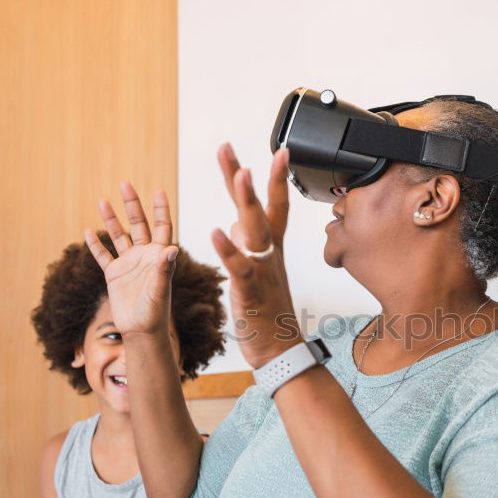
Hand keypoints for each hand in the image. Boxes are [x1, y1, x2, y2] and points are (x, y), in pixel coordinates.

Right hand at [86, 184, 178, 336]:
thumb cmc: (156, 312)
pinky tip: (88, 231)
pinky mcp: (114, 275)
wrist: (142, 330)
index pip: (162, 227)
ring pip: (118, 236)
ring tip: (102, 200)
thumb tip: (172, 249)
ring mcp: (128, 264)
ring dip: (111, 220)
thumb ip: (165, 269)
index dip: (161, 210)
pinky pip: (103, 256)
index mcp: (159, 256)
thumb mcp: (161, 289)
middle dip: (132, 205)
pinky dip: (95, 245)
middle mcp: (144, 256)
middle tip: (125, 184)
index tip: (159, 191)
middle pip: (138, 225)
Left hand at [211, 144, 302, 367]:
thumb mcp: (256, 272)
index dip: (275, 177)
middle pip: (260, 207)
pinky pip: (239, 267)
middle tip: (228, 147)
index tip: (279, 150)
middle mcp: (269, 254)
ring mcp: (262, 270)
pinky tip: (216, 232)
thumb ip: (246, 245)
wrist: (281, 350)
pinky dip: (228, 249)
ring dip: (246, 201)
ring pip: (255, 230)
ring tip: (239, 174)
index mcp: (270, 249)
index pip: (274, 205)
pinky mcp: (251, 291)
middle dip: (245, 176)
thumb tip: (233, 224)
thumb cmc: (267, 313)